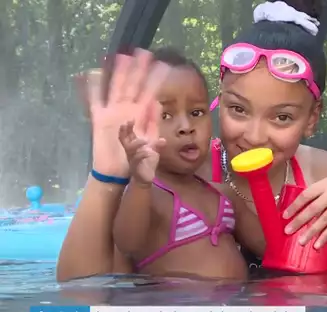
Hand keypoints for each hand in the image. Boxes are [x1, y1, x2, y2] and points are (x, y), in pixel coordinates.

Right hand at [83, 49, 169, 176]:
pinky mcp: (99, 119)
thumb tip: (155, 103)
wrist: (119, 172)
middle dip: (138, 70)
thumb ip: (152, 124)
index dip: (154, 80)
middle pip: (133, 85)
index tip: (162, 65)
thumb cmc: (139, 159)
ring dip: (118, 73)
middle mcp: (128, 110)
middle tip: (143, 52)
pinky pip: (95, 101)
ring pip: (116, 88)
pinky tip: (92, 74)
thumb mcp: (149, 142)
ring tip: (120, 57)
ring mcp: (113, 112)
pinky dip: (92, 88)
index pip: (149, 93)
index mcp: (141, 115)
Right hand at [118, 120, 164, 185]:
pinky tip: (149, 152)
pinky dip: (143, 154)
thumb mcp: (152, 152)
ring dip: (137, 143)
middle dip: (125, 131)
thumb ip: (155, 145)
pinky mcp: (135, 166)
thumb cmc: (146, 163)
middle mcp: (130, 151)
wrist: (145, 178)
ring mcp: (131, 158)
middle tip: (127, 123)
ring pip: (130, 149)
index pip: (126, 135)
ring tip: (145, 140)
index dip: (126, 128)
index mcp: (132, 146)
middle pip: (123, 139)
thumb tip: (163, 140)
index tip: (130, 119)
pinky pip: (136, 159)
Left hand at [282, 177, 326, 248]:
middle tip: (288, 231)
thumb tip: (299, 205)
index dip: (295, 205)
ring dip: (311, 232)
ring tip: (301, 242)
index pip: (307, 194)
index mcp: (326, 183)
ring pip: (323, 220)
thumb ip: (319, 192)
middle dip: (299, 221)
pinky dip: (325, 236)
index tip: (284, 216)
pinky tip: (317, 244)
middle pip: (313, 208)